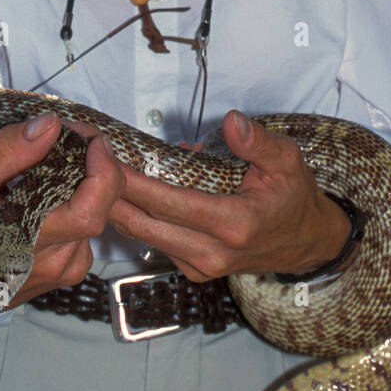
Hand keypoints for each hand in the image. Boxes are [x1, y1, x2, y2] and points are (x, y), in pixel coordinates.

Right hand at [0, 112, 125, 323]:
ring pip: (97, 214)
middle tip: (68, 141)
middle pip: (99, 208)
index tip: (92, 142)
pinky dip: (79, 204)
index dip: (103, 174)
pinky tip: (49, 199)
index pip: (87, 214)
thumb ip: (8, 153)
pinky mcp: (73, 270)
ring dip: (84, 185)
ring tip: (50, 170)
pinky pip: (90, 227)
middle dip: (94, 166)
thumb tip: (50, 125)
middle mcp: (50, 261)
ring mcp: (65, 270)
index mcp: (19, 241)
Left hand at [105, 109, 350, 281]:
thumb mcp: (288, 161)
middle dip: (110, 193)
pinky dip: (135, 216)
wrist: (304, 242)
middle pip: (144, 224)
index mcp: (234, 225)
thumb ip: (259, 142)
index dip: (131, 181)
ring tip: (95, 172)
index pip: (167, 203)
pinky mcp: (192, 269)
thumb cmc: (293, 197)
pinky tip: (122, 190)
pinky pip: (153, 242)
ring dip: (117, 205)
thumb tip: (232, 121)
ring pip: (142, 236)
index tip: (104, 156)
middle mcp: (212, 253)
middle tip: (86, 160)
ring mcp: (199, 266)